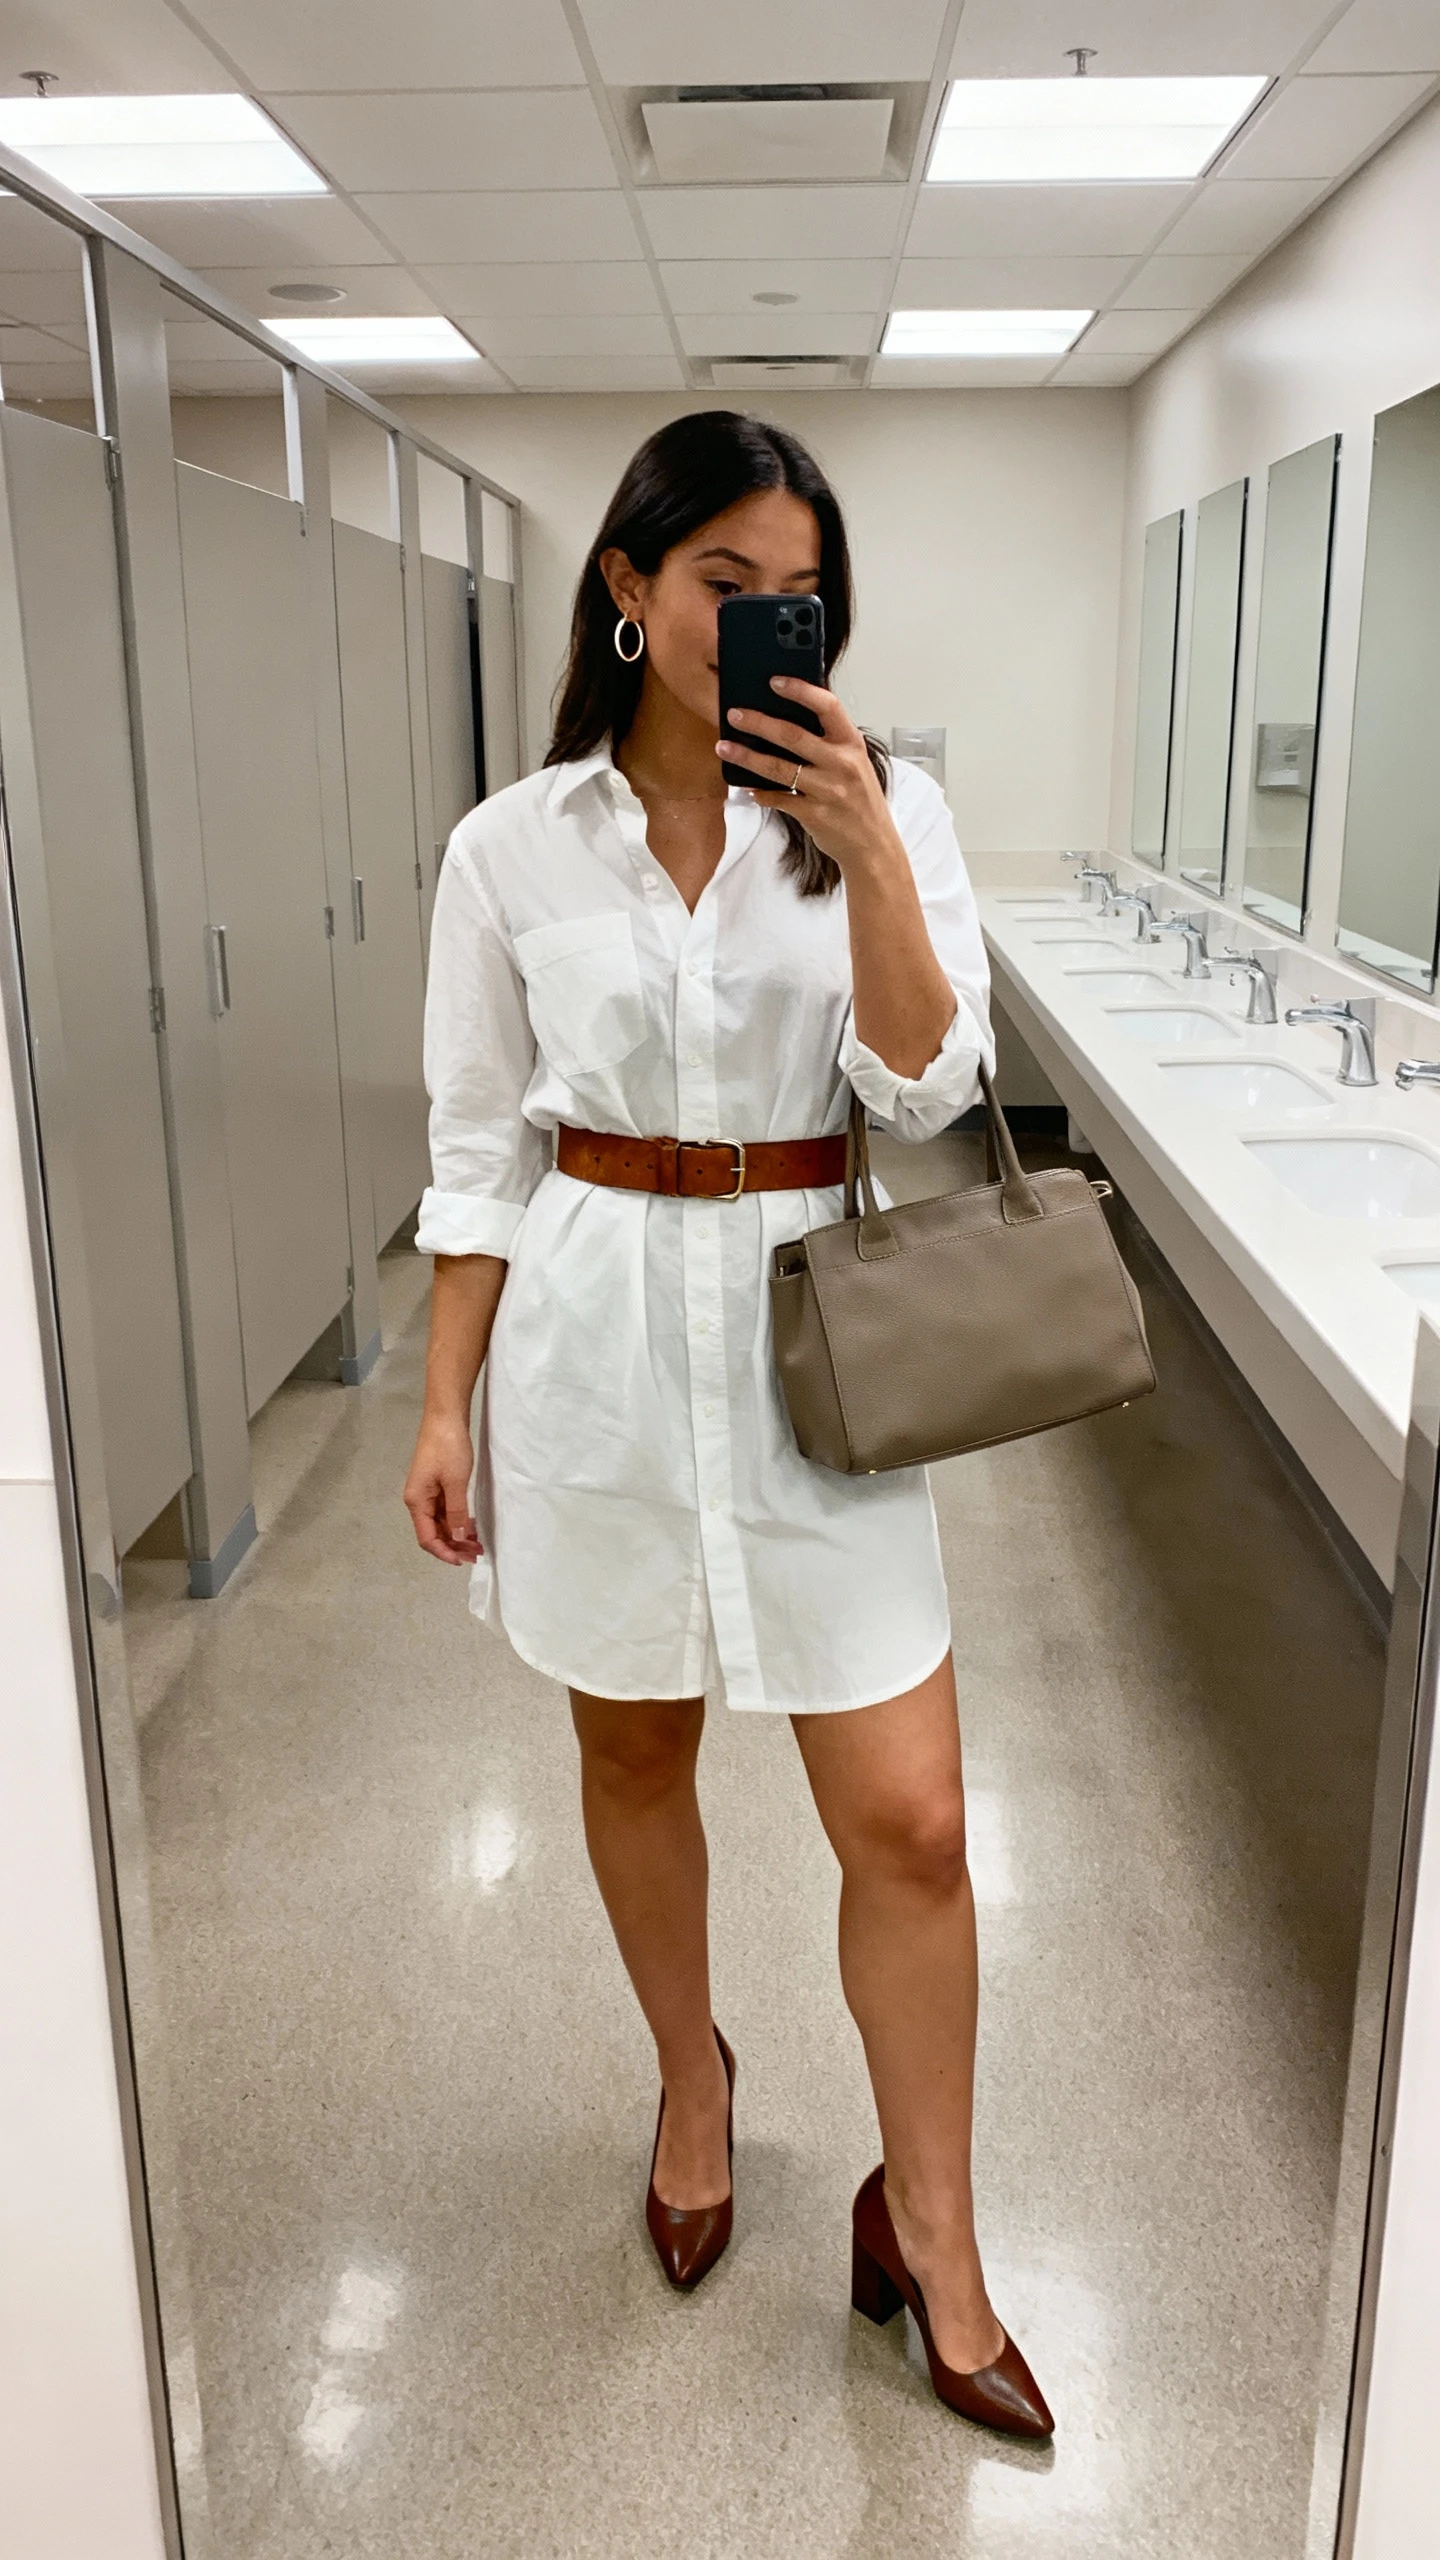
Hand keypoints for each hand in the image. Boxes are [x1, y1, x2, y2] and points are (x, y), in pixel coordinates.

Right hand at [404, 1414, 482, 1564]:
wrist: (445, 1417)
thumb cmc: (448, 1449)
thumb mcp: (455, 1482)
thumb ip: (456, 1512)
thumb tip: (456, 1538)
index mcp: (417, 1501)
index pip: (427, 1538)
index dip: (444, 1552)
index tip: (462, 1561)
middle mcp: (418, 1500)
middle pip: (433, 1532)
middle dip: (453, 1546)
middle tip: (477, 1554)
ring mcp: (427, 1492)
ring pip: (440, 1523)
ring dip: (457, 1535)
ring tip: (477, 1544)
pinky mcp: (436, 1485)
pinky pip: (445, 1511)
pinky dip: (458, 1521)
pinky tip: (471, 1527)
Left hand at [717, 678, 902, 875]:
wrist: (873, 843)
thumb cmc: (859, 799)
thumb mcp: (854, 762)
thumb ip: (828, 742)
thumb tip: (787, 718)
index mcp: (852, 743)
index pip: (827, 706)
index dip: (800, 690)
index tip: (774, 681)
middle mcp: (842, 763)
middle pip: (793, 735)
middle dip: (758, 722)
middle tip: (735, 714)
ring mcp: (828, 790)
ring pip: (779, 768)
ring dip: (747, 757)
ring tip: (725, 747)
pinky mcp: (815, 814)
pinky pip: (779, 798)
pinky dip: (760, 792)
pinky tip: (747, 787)